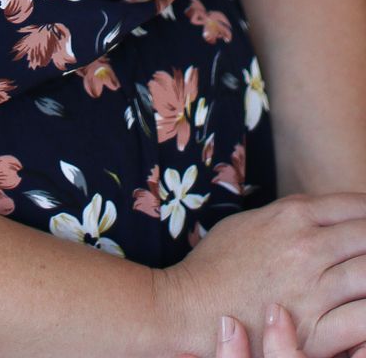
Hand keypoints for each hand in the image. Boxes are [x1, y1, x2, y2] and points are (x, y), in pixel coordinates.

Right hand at [155, 192, 365, 357]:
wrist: (189, 307)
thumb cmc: (216, 265)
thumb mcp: (249, 221)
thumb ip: (288, 215)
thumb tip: (321, 215)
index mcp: (293, 215)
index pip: (356, 207)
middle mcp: (308, 247)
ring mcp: (314, 289)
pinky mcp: (315, 331)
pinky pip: (364, 321)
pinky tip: (365, 310)